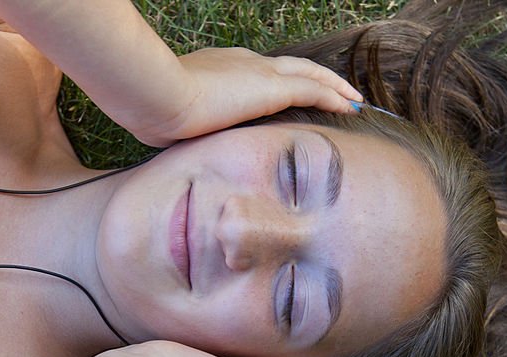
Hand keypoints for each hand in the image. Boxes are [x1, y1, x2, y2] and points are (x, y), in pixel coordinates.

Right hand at [130, 48, 363, 146]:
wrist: (155, 97)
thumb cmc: (154, 113)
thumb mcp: (170, 121)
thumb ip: (183, 129)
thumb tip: (175, 143)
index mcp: (218, 68)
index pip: (257, 74)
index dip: (278, 83)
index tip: (287, 94)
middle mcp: (243, 64)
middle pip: (290, 68)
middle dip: (314, 79)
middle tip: (336, 92)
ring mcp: (259, 73)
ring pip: (310, 75)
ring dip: (334, 87)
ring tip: (353, 99)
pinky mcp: (272, 88)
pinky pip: (315, 90)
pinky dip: (335, 98)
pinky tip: (352, 107)